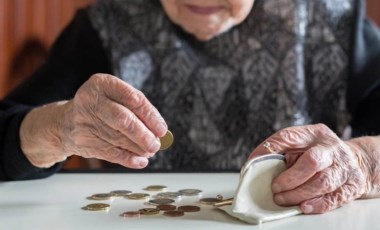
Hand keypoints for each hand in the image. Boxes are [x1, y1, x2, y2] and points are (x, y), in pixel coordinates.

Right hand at [20, 74, 166, 168]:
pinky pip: (110, 152)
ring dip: (138, 148)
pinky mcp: (83, 141)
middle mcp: (90, 100)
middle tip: (156, 144)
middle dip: (144, 135)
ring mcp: (84, 121)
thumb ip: (136, 109)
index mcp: (102, 84)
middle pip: (123, 120)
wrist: (65, 122)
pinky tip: (140, 161)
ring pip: (118, 138)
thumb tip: (158, 130)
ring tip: (150, 151)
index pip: (132, 98)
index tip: (162, 129)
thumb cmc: (100, 108)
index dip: (150, 115)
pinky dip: (128, 158)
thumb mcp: (114, 97)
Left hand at [248, 124, 375, 213]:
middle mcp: (331, 148)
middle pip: (312, 161)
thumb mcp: (302, 143)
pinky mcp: (351, 186)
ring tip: (282, 199)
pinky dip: (317, 204)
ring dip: (299, 193)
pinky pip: (334, 197)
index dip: (269, 149)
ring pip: (323, 182)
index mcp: (314, 134)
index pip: (289, 137)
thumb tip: (255, 164)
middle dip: (290, 178)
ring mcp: (343, 167)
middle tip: (275, 188)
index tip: (254, 163)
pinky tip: (303, 206)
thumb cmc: (320, 153)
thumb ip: (282, 150)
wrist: (356, 161)